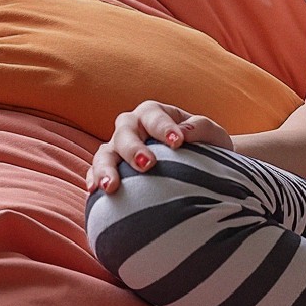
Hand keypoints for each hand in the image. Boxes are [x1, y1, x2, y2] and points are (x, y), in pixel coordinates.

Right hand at [87, 100, 233, 193]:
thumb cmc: (205, 145)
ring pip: (105, 153)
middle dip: (134, 148)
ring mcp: (118, 149)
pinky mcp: (112, 170)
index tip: (177, 142)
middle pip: (124, 131)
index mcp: (154, 113)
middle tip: (148, 165)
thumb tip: (183, 131)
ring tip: (112, 187)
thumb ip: (200, 127)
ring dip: (106, 168)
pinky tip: (95, 193)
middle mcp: (132, 127)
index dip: (163, 127)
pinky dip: (94, 180)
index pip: (154, 115)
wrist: (201, 167)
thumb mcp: (211, 133)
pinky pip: (96, 173)